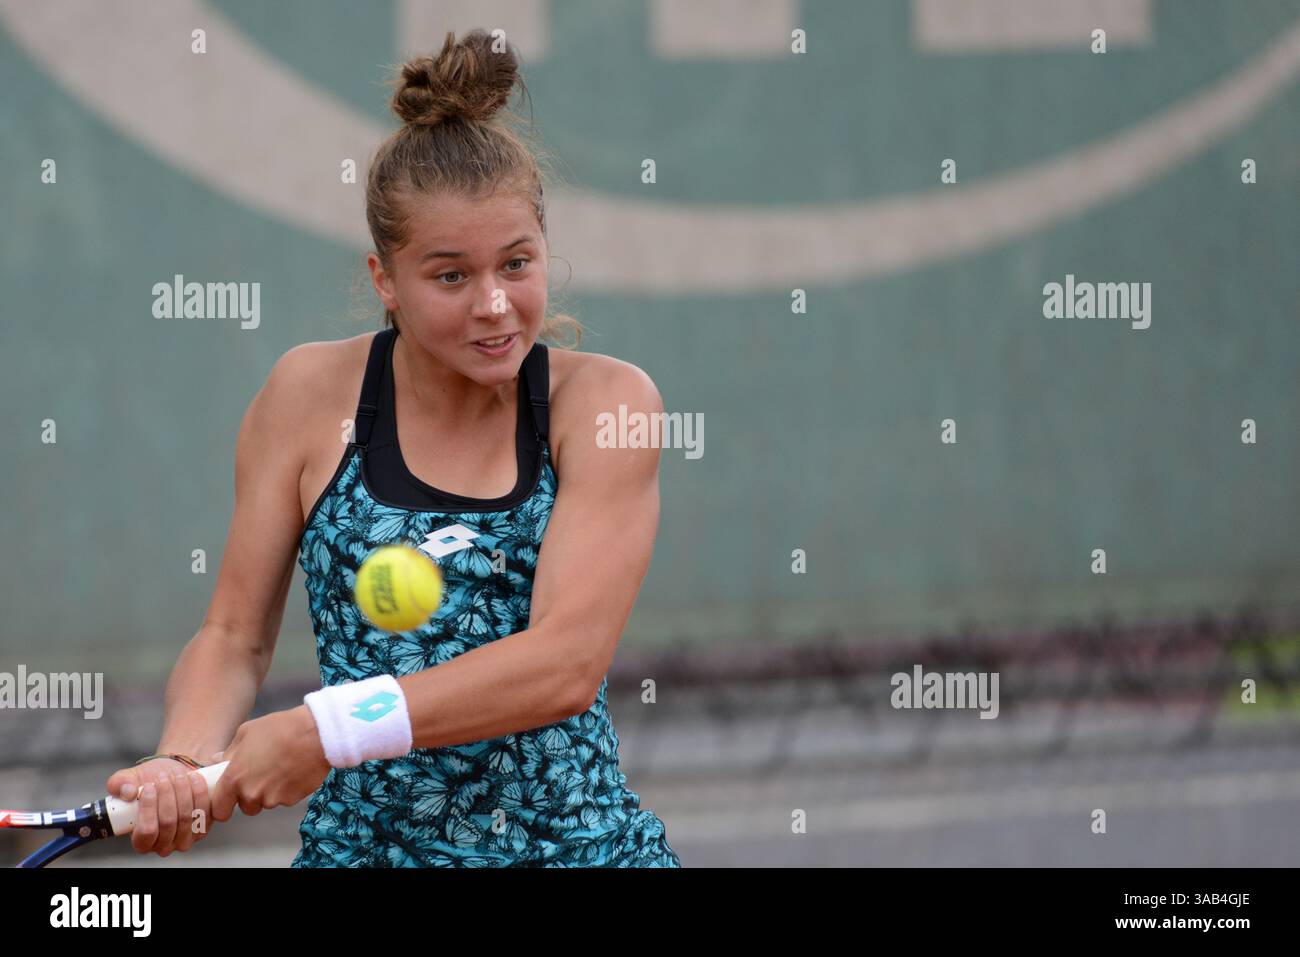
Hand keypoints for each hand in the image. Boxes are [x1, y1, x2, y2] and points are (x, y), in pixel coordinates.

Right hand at [105, 757, 217, 856]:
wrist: (173, 775)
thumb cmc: (149, 782)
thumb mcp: (127, 780)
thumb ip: (119, 784)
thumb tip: (128, 792)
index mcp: (141, 840)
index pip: (146, 833)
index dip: (148, 809)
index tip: (149, 787)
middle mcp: (164, 844)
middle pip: (169, 823)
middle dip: (167, 795)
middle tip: (163, 777)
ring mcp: (186, 838)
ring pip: (187, 816)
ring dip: (183, 792)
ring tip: (177, 775)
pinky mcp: (203, 827)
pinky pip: (205, 811)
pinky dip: (199, 792)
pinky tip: (193, 778)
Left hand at [210, 705, 330, 823]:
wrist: (315, 734)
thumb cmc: (280, 729)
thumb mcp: (247, 732)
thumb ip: (230, 751)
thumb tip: (219, 761)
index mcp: (234, 778)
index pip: (219, 810)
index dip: (223, 806)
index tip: (229, 800)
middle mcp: (251, 794)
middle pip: (245, 808)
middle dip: (250, 796)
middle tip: (261, 775)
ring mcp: (273, 799)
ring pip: (266, 803)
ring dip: (270, 792)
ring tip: (281, 769)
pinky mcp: (292, 800)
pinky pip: (284, 799)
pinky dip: (287, 790)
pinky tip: (293, 771)